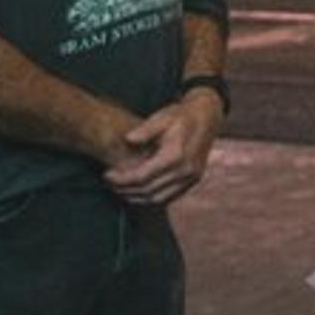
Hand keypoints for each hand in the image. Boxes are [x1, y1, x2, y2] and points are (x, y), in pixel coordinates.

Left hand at [103, 91, 223, 206]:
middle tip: (110, 183)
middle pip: (148, 191)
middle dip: (125, 189)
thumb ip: (144, 130)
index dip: (121, 179)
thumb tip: (127, 140)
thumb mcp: (162, 117)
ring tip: (121, 189)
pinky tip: (139, 190)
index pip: (141, 177)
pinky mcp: (193, 180)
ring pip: (158, 199)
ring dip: (137, 197)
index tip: (106, 175)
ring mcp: (191, 177)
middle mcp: (185, 170)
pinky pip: (169, 197)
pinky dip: (151, 197)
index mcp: (175, 155)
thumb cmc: (181, 115)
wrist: (208, 116)